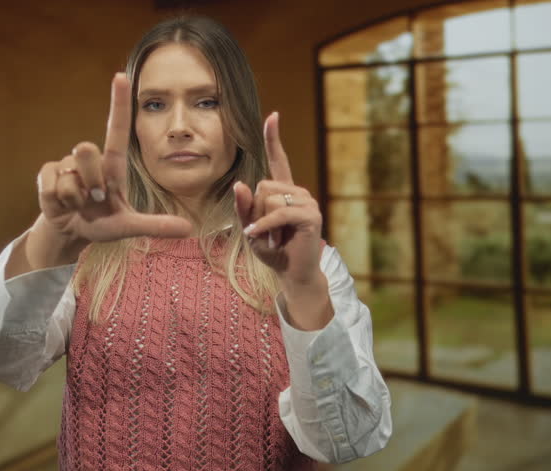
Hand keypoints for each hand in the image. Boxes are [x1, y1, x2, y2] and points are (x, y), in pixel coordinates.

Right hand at [36, 73, 191, 242]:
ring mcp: (68, 166)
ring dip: (75, 197)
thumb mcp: (129, 227)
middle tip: (95, 200)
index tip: (121, 76)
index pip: (118, 128)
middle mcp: (91, 160)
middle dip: (90, 181)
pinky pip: (53, 186)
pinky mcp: (48, 175)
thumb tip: (188, 228)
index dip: (118, 102)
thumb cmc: (103, 224)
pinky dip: (59, 202)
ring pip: (70, 176)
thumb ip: (155, 226)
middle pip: (86, 149)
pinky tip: (63, 206)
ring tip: (79, 205)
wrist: (72, 233)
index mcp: (113, 165)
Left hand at [233, 112, 323, 286]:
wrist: (292, 274)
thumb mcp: (250, 228)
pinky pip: (278, 213)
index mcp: (284, 191)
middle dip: (255, 211)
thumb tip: (240, 183)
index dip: (273, 138)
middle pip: (262, 186)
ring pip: (269, 199)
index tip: (273, 115)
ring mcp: (307, 201)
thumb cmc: (272, 251)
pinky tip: (258, 238)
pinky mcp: (311, 215)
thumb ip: (243, 208)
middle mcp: (297, 191)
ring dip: (262, 223)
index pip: (278, 159)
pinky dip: (264, 227)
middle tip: (265, 233)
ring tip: (273, 239)